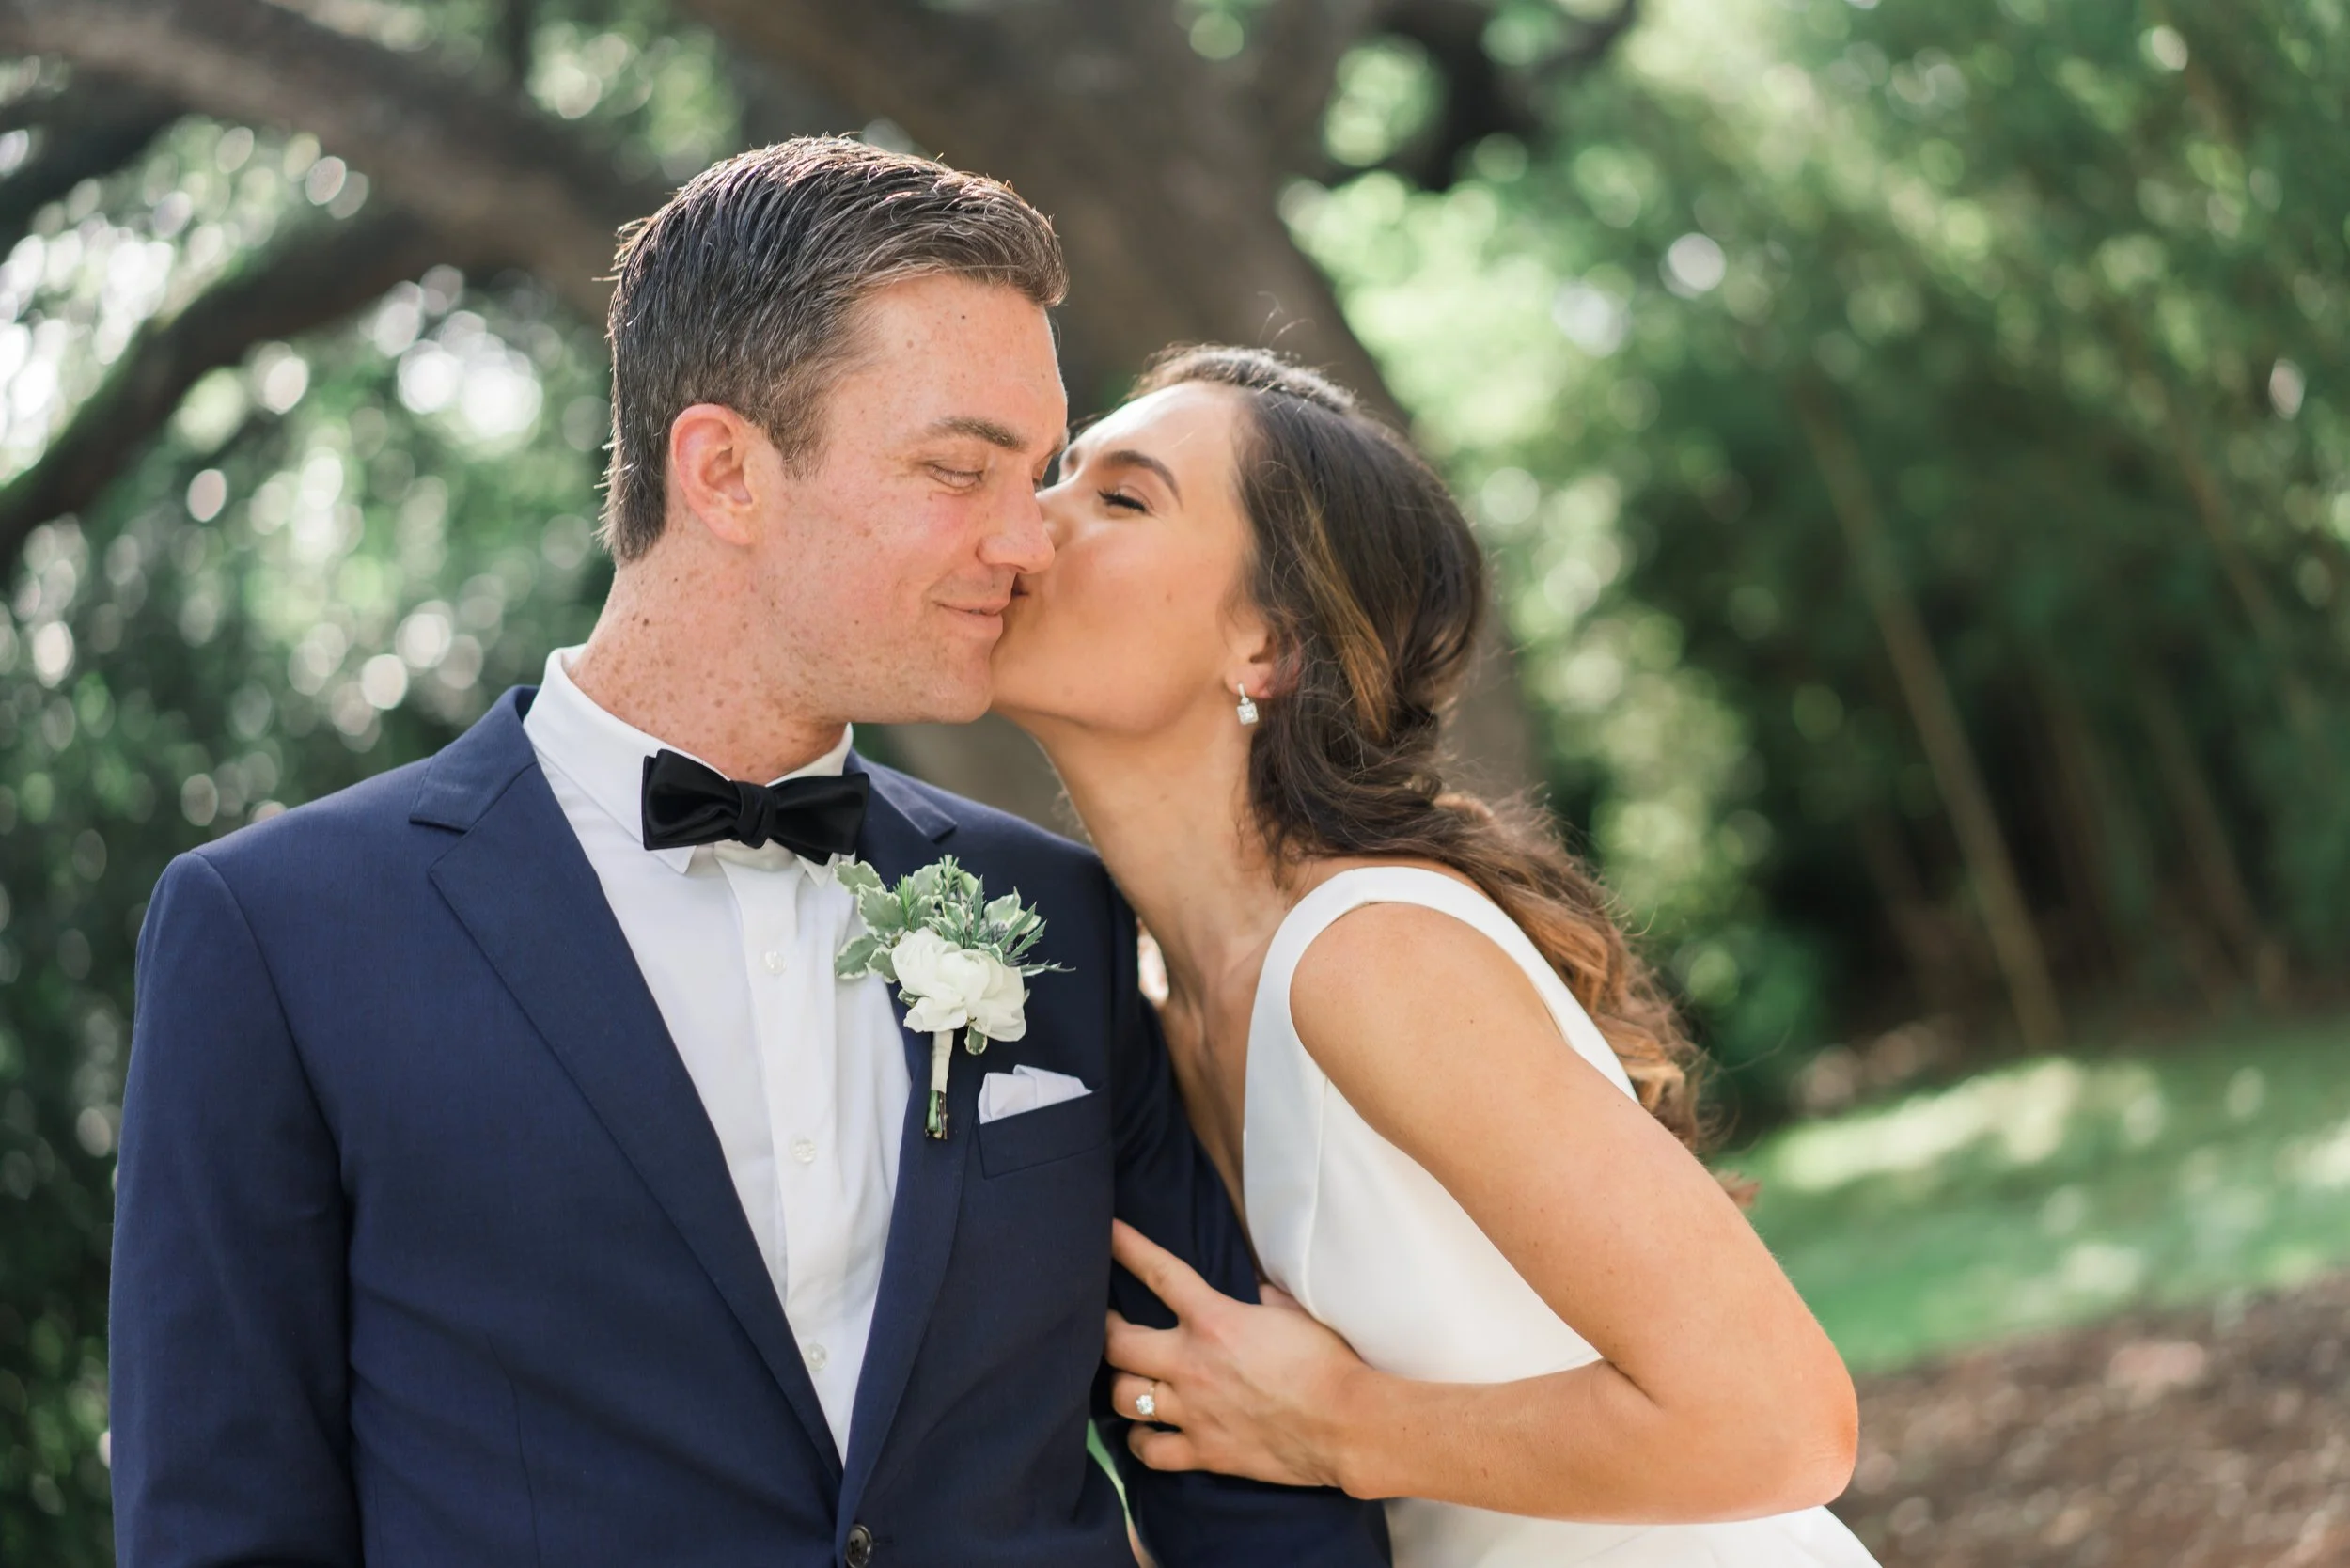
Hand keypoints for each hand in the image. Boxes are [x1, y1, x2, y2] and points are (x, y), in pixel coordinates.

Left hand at [1104, 1219, 1373, 1490]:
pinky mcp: (1204, 1452)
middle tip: (1104, 1325)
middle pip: (1118, 1344)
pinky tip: (1145, 1432)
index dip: (1126, 1248)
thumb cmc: (1328, 1362)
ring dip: (1120, 1386)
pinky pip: (1150, 1451)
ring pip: (1124, 1398)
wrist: (1346, 1423)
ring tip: (1124, 1380)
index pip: (1159, 1273)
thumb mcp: (1292, 1312)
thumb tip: (1251, 1292)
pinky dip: (1141, 1441)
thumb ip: (1261, 1298)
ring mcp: (1193, 1411)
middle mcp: (1191, 1364)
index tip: (1105, 1232)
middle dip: (1104, 1330)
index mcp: (1215, 1320)